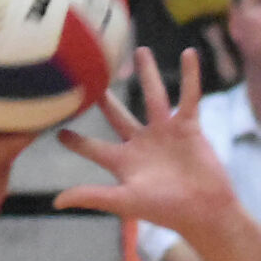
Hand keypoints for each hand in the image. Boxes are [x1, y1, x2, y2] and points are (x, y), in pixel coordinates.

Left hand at [53, 48, 238, 240]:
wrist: (204, 210)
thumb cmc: (165, 210)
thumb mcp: (125, 201)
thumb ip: (92, 196)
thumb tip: (56, 203)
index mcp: (124, 162)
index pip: (93, 149)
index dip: (76, 141)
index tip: (57, 131)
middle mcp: (142, 144)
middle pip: (118, 115)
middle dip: (105, 99)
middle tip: (91, 76)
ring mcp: (165, 133)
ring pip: (154, 96)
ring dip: (148, 74)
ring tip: (141, 50)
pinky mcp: (188, 127)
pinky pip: (189, 96)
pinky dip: (190, 76)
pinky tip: (189, 53)